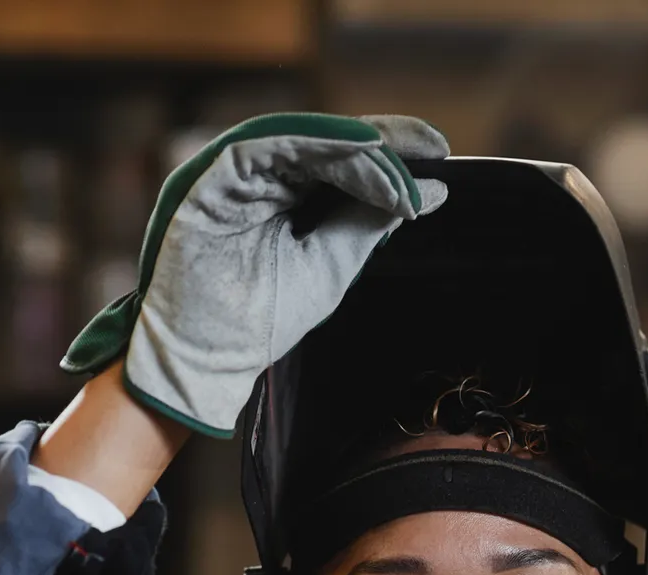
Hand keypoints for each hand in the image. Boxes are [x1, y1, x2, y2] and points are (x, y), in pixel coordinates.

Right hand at [62, 113, 449, 439]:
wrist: (207, 363)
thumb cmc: (258, 321)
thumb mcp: (331, 267)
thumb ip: (370, 224)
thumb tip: (433, 191)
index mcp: (283, 196)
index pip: (341, 160)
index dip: (390, 152)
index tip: (440, 153)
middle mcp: (257, 179)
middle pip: (325, 142)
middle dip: (381, 143)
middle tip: (432, 150)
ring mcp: (231, 176)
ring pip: (300, 139)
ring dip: (354, 147)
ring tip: (400, 163)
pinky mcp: (209, 179)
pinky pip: (263, 145)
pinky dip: (312, 144)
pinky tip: (359, 154)